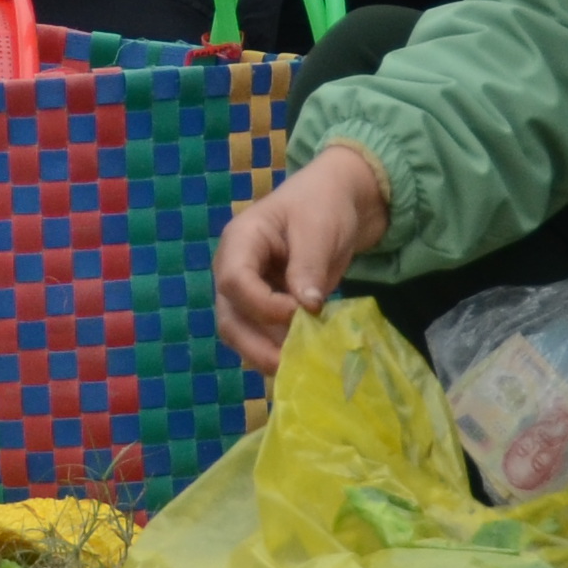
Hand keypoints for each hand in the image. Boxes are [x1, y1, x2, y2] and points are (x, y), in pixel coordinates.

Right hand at [213, 142, 389, 372]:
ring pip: (241, 333)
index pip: (233, 281)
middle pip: (229, 316)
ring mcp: (247, 291)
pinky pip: (262, 335)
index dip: (261, 304)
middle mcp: (234, 269)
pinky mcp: (265, 307)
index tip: (298, 312)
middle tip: (290, 364)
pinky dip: (279, 350)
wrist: (338, 202)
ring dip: (266, 353)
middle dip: (255, 345)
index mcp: (241, 241)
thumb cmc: (323, 205)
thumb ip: (308, 266)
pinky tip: (303, 360)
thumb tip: (306, 307)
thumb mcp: (319, 229)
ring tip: (300, 366)